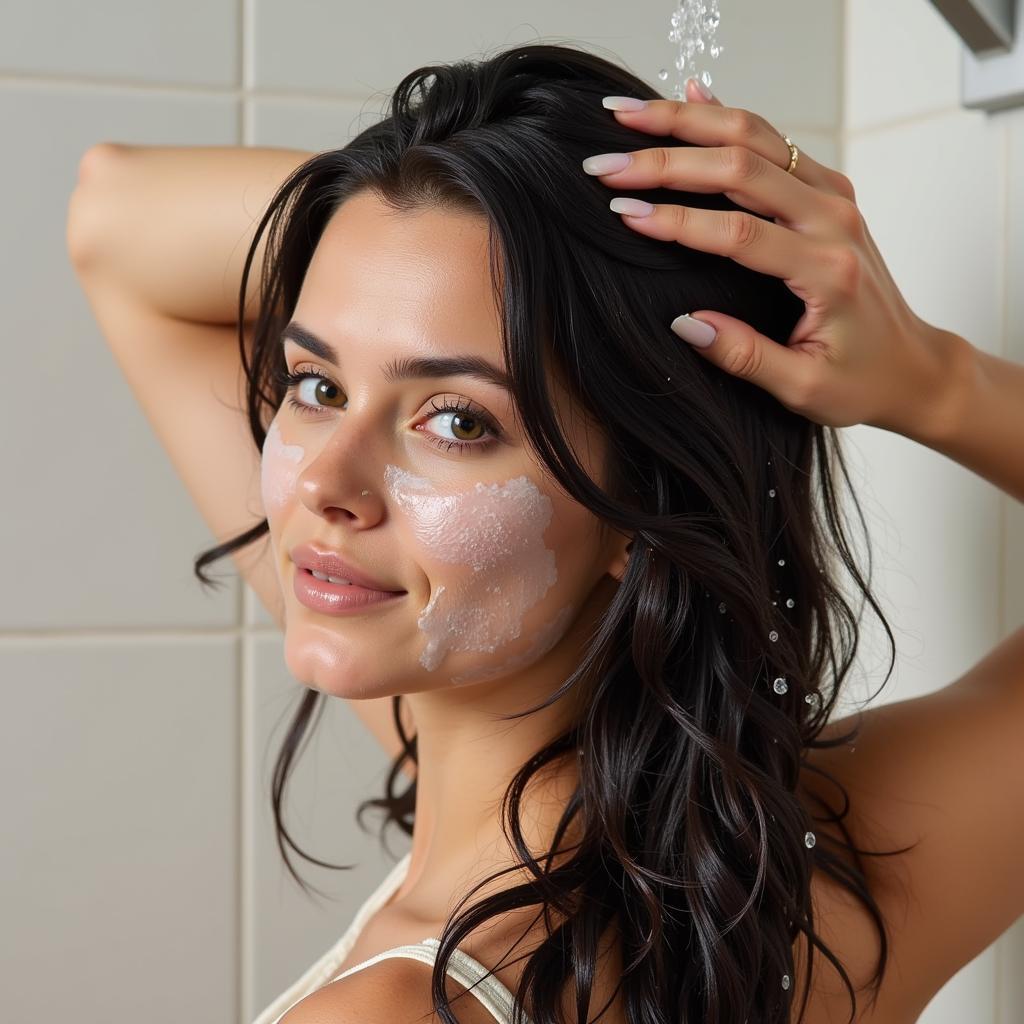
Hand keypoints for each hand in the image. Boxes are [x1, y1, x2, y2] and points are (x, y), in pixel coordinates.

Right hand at [588, 78, 957, 436]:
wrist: (912, 365)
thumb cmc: (861, 381)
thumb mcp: (803, 388)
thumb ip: (744, 356)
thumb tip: (685, 324)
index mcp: (827, 270)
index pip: (737, 233)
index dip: (674, 220)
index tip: (622, 213)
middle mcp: (834, 220)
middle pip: (740, 167)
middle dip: (664, 160)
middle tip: (605, 162)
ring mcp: (834, 197)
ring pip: (754, 137)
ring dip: (687, 123)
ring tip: (628, 116)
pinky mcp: (828, 191)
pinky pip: (773, 140)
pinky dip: (725, 117)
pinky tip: (688, 96)